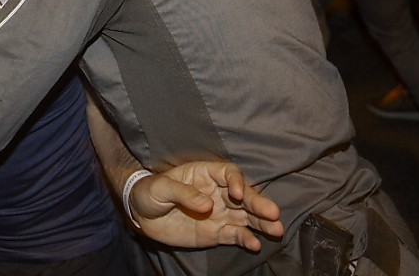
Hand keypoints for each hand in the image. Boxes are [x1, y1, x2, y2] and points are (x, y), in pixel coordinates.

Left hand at [130, 160, 282, 249]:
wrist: (142, 215)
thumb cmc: (150, 191)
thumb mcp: (162, 187)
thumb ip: (184, 193)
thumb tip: (207, 205)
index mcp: (205, 174)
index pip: (228, 173)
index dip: (237, 181)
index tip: (239, 193)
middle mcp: (217, 192)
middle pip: (244, 196)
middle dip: (258, 203)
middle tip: (273, 213)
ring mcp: (220, 213)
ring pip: (246, 216)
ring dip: (261, 222)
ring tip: (276, 229)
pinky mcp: (216, 232)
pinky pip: (235, 234)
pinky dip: (246, 239)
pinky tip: (255, 244)